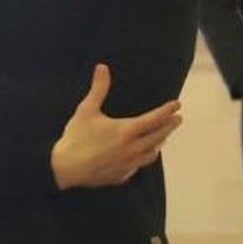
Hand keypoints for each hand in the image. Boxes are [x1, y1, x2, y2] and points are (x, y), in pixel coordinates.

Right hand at [51, 64, 182, 188]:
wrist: (65, 168)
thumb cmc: (76, 138)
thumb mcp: (87, 110)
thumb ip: (98, 89)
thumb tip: (102, 67)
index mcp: (127, 131)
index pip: (154, 119)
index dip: (167, 110)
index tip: (177, 105)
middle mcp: (132, 148)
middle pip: (158, 136)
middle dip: (169, 126)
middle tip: (178, 120)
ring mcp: (128, 164)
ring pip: (151, 154)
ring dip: (159, 144)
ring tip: (162, 139)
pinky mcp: (121, 176)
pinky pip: (137, 167)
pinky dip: (143, 159)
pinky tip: (141, 157)